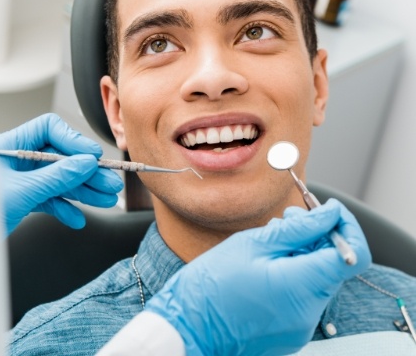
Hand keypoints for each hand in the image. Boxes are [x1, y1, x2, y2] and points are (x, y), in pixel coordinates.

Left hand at [0, 113, 123, 235]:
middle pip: (61, 158)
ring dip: (83, 191)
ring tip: (104, 199)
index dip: (74, 140)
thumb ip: (56, 177)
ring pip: (60, 180)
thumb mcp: (22, 191)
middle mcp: (18, 160)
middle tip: (109, 182)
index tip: (92, 156)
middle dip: (86, 172)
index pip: (50, 130)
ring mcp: (23, 180)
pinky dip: (65, 208)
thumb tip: (86, 163)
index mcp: (11, 146)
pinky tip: (76, 218)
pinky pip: (51, 199)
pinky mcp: (24, 199)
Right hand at [145, 199, 370, 355]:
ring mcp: (301, 326)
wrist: (187, 328)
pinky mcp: (290, 331)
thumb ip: (298, 229)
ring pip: (318, 278)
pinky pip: (304, 294)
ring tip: (271, 239)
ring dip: (303, 253)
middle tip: (288, 218)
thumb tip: (330, 214)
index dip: (346, 226)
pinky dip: (294, 273)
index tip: (327, 210)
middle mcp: (309, 312)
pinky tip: (267, 262)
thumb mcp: (253, 244)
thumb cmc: (211, 284)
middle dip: (317, 235)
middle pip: (334, 264)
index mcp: (301, 287)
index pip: (353, 255)